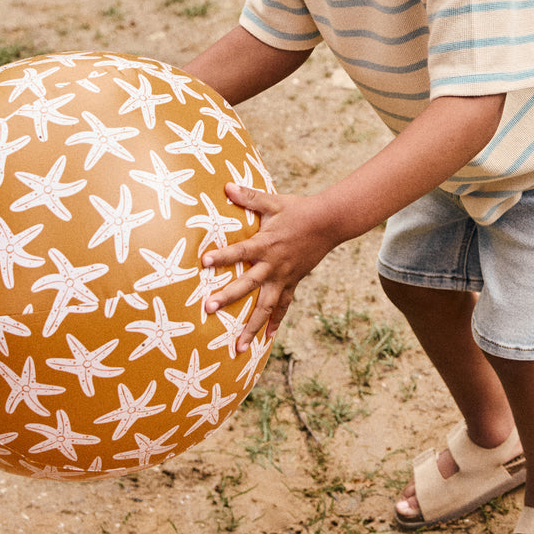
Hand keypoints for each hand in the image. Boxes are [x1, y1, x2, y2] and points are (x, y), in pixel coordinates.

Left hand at [201, 184, 336, 350]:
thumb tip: (226, 185)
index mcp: (266, 243)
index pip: (240, 251)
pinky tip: (265, 339)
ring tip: (238, 347)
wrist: (328, 222)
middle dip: (228, 297)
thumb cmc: (297, 210)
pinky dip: (275, 322)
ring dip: (251, 326)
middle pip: (248, 285)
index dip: (223, 256)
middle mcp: (273, 265)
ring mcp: (283, 277)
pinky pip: (283, 306)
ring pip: (265, 306)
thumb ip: (249, 196)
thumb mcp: (273, 201)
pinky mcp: (292, 282)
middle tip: (208, 309)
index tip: (204, 262)